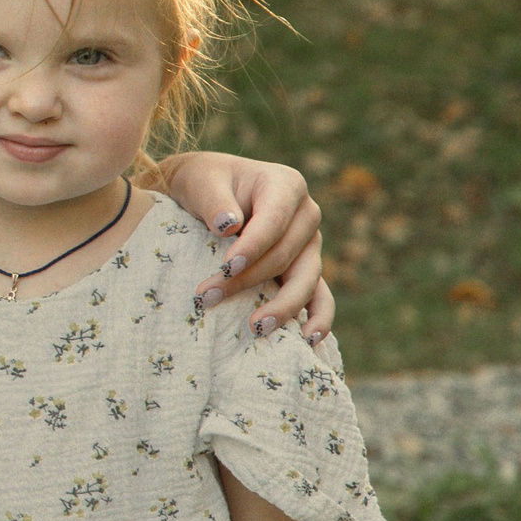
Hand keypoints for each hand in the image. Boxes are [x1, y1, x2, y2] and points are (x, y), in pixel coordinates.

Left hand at [161, 152, 335, 341]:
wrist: (207, 191)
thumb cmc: (203, 182)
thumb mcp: (201, 180)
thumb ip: (213, 200)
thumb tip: (228, 225)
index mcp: (286, 185)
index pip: (274, 220)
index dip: (253, 245)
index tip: (226, 266)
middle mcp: (305, 216)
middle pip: (285, 255)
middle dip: (248, 280)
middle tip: (207, 298)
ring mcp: (309, 245)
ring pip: (305, 279)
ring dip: (282, 306)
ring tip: (257, 327)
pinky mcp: (305, 269)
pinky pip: (319, 295)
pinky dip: (318, 317)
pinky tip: (308, 340)